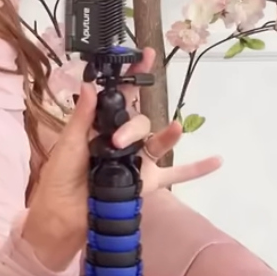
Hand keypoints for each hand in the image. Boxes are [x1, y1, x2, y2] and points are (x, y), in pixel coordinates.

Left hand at [24, 47, 221, 268]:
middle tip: (118, 141)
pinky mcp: (146, 183)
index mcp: (99, 127)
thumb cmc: (60, 180)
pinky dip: (196, 168)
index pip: (118, 97)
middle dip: (133, 124)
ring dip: (169, 135)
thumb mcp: (69, 144)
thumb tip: (92, 84)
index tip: (144, 55)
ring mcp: (136, 161)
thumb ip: (84, 117)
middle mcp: (120, 140)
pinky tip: (217, 160)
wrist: (63, 220)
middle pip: (139, 120)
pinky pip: (176, 174)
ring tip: (177, 128)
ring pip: (157, 142)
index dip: (131, 76)